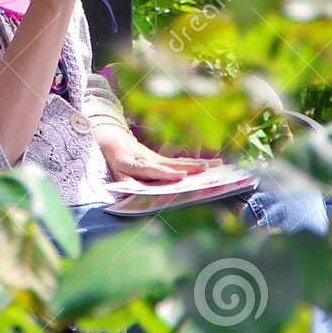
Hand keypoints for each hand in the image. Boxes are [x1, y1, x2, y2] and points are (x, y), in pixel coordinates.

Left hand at [96, 124, 217, 184]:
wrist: (114, 138)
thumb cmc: (115, 159)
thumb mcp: (116, 173)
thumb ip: (126, 184)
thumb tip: (137, 194)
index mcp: (138, 164)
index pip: (154, 170)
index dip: (167, 173)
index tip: (181, 176)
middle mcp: (152, 160)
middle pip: (173, 164)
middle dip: (191, 167)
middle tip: (208, 169)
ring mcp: (159, 158)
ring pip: (180, 162)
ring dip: (198, 164)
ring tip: (217, 165)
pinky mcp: (163, 158)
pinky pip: (180, 162)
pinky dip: (195, 164)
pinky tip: (210, 164)